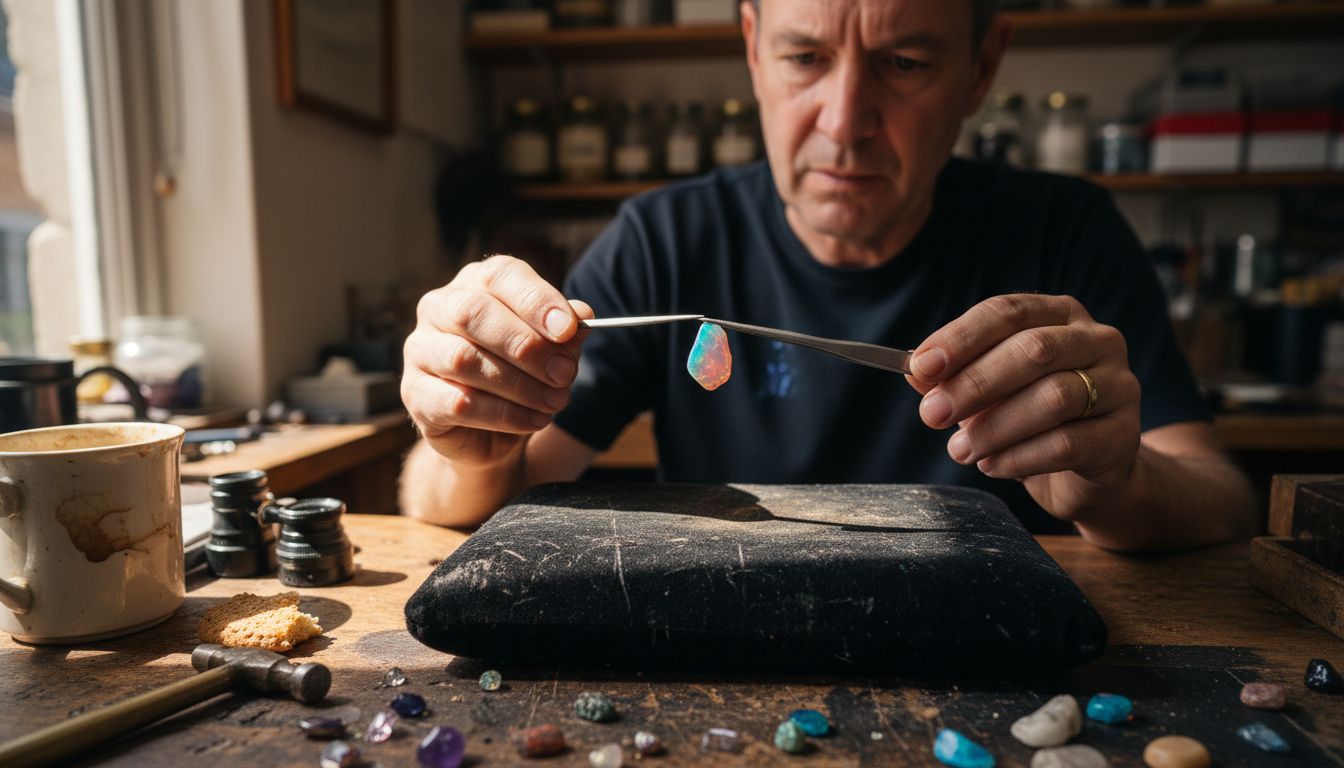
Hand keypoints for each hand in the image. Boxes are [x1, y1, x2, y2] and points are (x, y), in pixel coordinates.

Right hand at [401, 255, 592, 466]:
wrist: (492, 433)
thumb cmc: (523, 376)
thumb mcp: (552, 351)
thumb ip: (565, 332)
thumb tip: (581, 317)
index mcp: (475, 284)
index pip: (500, 275)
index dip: (536, 300)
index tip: (568, 329)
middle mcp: (439, 308)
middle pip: (473, 313)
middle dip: (526, 345)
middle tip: (564, 372)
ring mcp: (420, 351)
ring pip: (463, 360)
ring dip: (519, 385)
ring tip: (555, 401)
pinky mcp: (415, 394)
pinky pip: (457, 402)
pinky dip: (503, 414)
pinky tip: (533, 420)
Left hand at [907, 294, 1141, 520]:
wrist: (1086, 472)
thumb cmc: (1029, 418)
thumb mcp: (985, 392)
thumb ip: (952, 376)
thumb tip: (914, 368)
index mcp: (1059, 314)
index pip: (1008, 312)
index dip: (962, 337)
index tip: (922, 365)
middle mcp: (1097, 340)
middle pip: (1034, 350)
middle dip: (975, 383)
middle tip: (932, 414)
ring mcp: (1120, 386)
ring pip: (1054, 398)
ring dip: (995, 426)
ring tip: (960, 450)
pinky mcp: (1124, 435)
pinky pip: (1069, 443)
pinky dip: (1020, 457)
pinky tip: (991, 465)